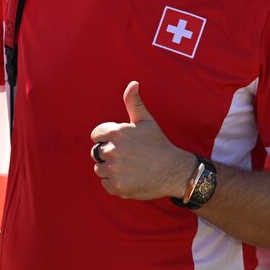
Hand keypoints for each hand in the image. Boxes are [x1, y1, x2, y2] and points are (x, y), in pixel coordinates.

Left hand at [89, 81, 196, 201]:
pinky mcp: (116, 186)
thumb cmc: (158, 144)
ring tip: (129, 168)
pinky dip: (115, 183)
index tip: (120, 143)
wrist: (173, 170)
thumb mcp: (146, 121)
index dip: (106, 138)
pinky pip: (106, 184)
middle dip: (109, 154)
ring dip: (110, 169)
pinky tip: (129, 178)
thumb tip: (133, 83)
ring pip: (100, 169)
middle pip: (97, 152)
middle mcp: (112, 151)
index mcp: (116, 132)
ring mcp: (114, 170)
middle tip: (128, 157)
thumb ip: (134, 102)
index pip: (96, 135)